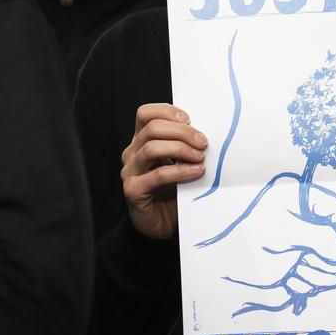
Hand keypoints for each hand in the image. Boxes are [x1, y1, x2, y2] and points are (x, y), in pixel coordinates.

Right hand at [121, 103, 206, 239]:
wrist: (162, 223)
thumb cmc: (172, 190)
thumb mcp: (179, 161)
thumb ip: (184, 145)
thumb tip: (205, 132)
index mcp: (141, 140)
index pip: (145, 114)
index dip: (167, 111)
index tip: (190, 119)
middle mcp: (132, 152)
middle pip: (152, 128)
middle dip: (182, 132)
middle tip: (203, 142)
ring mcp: (130, 171)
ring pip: (152, 148)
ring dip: (181, 149)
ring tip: (200, 157)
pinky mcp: (133, 190)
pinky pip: (157, 175)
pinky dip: (179, 171)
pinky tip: (196, 171)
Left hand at [199, 176, 335, 315]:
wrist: (223, 266)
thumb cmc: (248, 240)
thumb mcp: (286, 232)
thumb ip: (323, 240)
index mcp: (309, 200)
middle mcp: (314, 222)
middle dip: (330, 261)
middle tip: (305, 261)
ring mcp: (311, 246)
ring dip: (318, 275)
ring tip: (294, 271)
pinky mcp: (305, 267)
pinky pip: (324, 281)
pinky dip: (308, 285)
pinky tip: (289, 281)